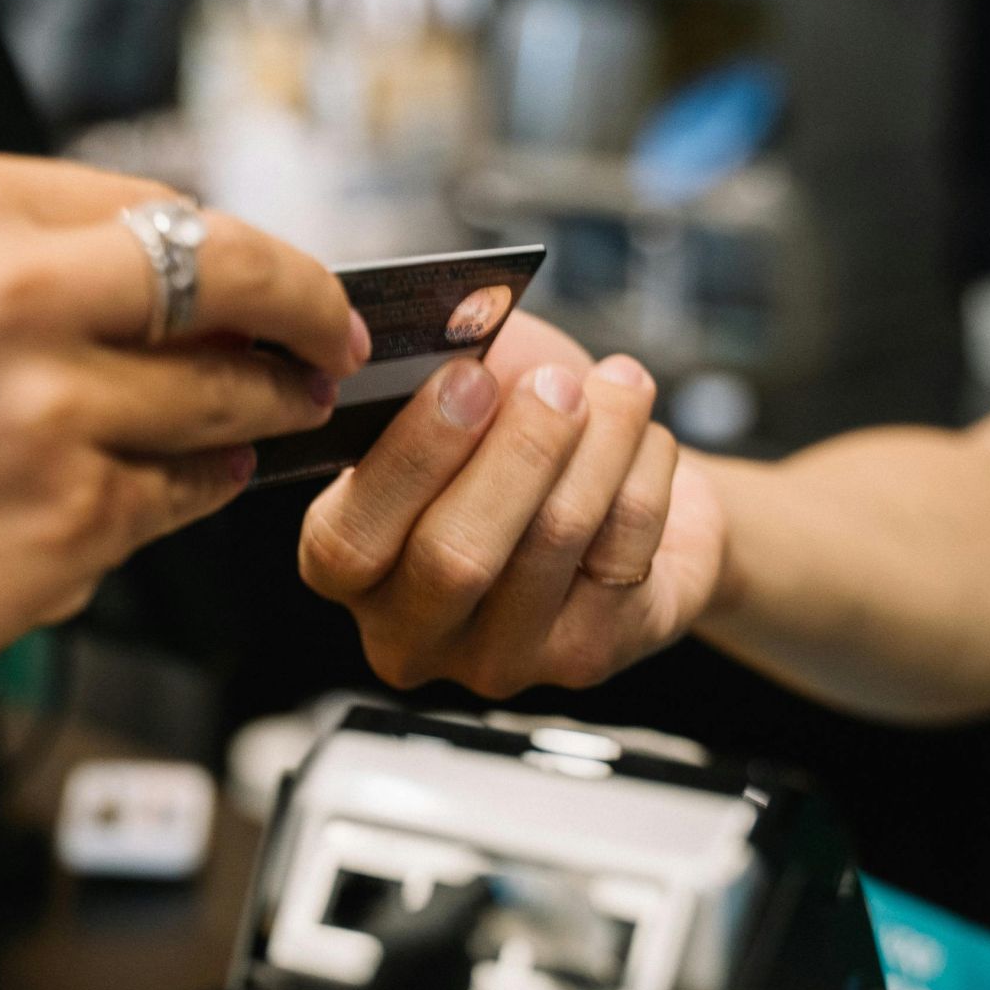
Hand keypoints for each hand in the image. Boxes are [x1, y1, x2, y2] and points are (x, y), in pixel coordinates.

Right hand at [0, 154, 365, 740]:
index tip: (282, 280)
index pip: (168, 206)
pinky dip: (199, 489)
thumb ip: (39, 269)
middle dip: (309, 312)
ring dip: (265, 410)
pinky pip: (183, 494)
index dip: (248, 251)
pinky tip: (186, 483)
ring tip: (272, 415)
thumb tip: (192, 287)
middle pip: (235, 277)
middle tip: (336, 339)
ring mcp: (50, 410)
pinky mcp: (71, 518)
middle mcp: (14, 294)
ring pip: (226, 398)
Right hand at [298, 312, 724, 697]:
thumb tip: (457, 330)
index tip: (468, 376)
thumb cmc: (509, 439)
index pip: (352, 540)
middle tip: (555, 385)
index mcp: (344, 568)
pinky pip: (623, 548)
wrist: (617, 493)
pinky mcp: (583, 659)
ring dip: (599, 443)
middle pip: (454, 557)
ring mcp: (495, 659)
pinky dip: (644, 470)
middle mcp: (408, 633)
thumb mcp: (451, 399)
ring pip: (551, 541)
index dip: (414, 456)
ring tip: (618, 385)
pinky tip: (643, 438)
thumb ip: (430, 379)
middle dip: (516, 453)